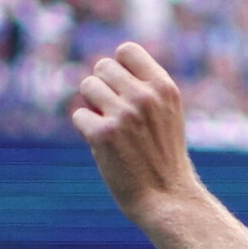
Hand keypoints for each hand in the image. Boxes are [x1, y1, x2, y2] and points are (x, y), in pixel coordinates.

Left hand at [71, 43, 203, 223]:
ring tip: (109, 127)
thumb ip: (145, 88)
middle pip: (102, 66)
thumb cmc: (164, 157)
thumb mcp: (168, 114)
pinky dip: (86, 129)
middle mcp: (144, 96)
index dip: (119, 66)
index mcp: (164, 88)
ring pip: (87, 87)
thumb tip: (105, 66)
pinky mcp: (103, 134)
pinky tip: (103, 145)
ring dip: (92, 106)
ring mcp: (123, 114)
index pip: (127, 50)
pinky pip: (79, 115)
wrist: (168, 198)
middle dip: (103, 87)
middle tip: (114, 112)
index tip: (122, 88)